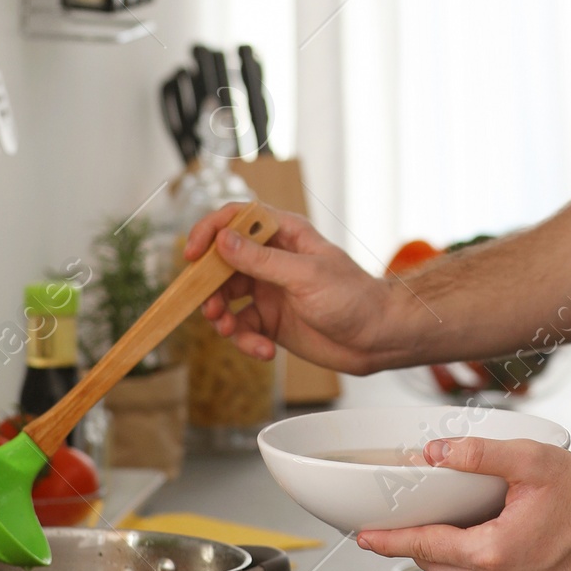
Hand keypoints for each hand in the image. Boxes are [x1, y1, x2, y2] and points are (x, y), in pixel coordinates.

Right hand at [183, 207, 399, 376]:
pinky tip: (263, 351)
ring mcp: (269, 290)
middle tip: (210, 307)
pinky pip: (243, 328)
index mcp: (283, 234)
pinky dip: (245, 340)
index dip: (210, 232)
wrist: (378, 338)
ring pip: (226, 298)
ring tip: (230, 331)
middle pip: (222, 263)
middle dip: (210, 286)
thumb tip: (223, 241)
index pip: (236, 220)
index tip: (192, 254)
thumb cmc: (354, 297)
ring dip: (222, 316)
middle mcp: (272, 259)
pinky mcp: (271, 321)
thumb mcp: (306, 276)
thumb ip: (262, 260)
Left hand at [355, 437, 570, 570]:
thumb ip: (477, 455)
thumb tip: (435, 454)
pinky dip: (476, 569)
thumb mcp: (528, 460)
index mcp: (496, 553)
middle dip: (422, 543)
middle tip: (414, 517)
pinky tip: (487, 541)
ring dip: (450, 556)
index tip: (365, 537)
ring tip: (455, 524)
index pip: (426, 547)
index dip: (391, 541)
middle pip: (440, 566)